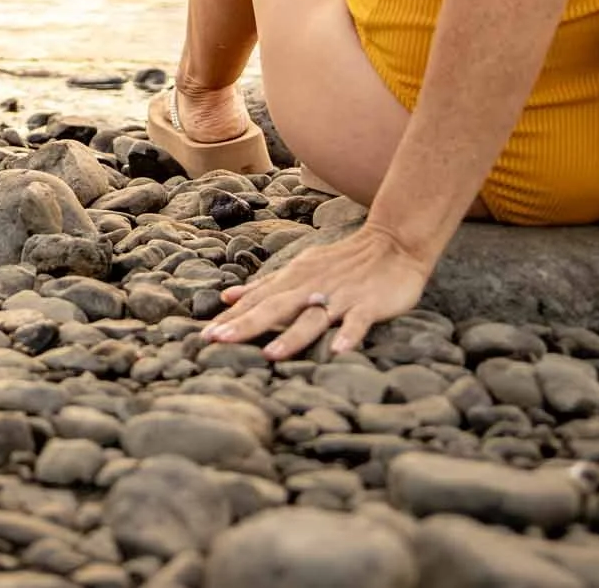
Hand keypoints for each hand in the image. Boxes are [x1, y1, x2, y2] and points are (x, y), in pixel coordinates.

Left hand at [204, 223, 433, 358]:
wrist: (393, 243)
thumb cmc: (342, 261)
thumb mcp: (300, 268)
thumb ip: (265, 285)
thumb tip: (228, 298)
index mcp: (294, 279)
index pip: (257, 301)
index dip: (232, 318)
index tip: (204, 336)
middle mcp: (312, 287)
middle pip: (274, 308)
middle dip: (246, 325)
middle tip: (217, 341)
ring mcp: (340, 296)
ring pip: (312, 318)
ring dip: (292, 336)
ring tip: (270, 354)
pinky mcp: (368, 304)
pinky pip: (357, 322)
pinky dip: (349, 335)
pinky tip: (338, 351)